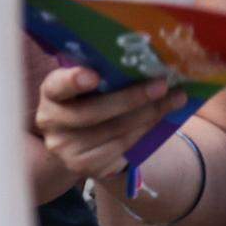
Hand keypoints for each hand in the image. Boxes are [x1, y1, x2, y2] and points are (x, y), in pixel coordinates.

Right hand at [32, 61, 179, 188]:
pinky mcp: (84, 167)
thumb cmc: (90, 100)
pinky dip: (145, 131)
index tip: (94, 76)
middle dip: (132, 98)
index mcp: (51, 93)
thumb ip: (104, 73)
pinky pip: (121, 148)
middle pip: (93, 112)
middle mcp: (51, 122)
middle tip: (162, 85)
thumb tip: (147, 58)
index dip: (73, 81)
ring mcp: (66, 149)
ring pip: (113, 132)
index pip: (57, 86)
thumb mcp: (88, 84)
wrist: (80, 140)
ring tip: (174, 101)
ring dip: (149, 115)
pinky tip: (161, 119)